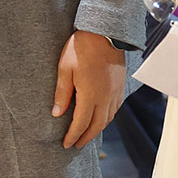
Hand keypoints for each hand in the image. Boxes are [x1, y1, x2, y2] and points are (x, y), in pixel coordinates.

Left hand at [55, 29, 122, 148]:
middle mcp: (105, 98)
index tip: (66, 144)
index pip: (81, 124)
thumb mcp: (65, 69)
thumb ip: (62, 93)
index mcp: (90, 95)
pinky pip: (115, 109)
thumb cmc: (81, 48)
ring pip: (108, 119)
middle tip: (75, 144)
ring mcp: (115, 93)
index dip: (73, 136)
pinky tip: (100, 118)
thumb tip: (57, 114)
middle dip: (85, 138)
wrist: (104, 33)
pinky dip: (106, 118)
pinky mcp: (120, 87)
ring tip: (86, 134)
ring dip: (97, 130)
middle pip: (96, 126)